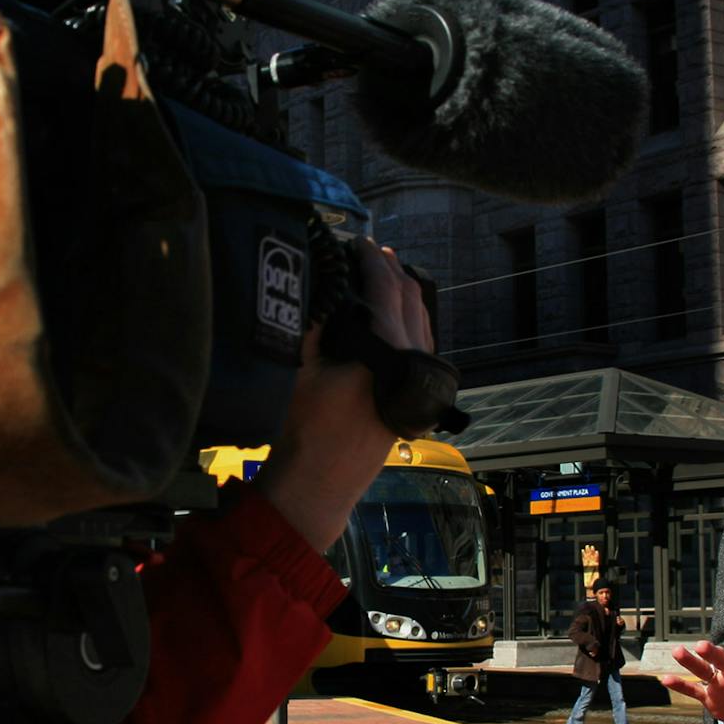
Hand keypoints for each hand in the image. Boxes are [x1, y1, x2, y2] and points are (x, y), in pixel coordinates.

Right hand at [255, 243, 431, 550]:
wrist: (323, 482)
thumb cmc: (308, 427)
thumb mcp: (302, 366)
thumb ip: (316, 322)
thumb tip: (320, 284)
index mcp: (387, 349)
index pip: (385, 289)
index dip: (372, 260)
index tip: (359, 241)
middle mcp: (411, 360)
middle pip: (410, 301)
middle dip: (393, 271)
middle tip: (374, 251)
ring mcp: (417, 379)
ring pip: (421, 322)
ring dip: (404, 295)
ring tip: (387, 274)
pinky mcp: (415, 395)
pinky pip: (420, 343)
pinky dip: (409, 320)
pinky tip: (395, 315)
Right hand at [664, 636, 723, 723]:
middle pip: (720, 659)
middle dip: (711, 653)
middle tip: (701, 646)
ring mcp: (718, 681)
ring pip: (702, 670)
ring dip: (690, 662)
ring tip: (677, 652)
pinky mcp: (708, 696)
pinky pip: (693, 690)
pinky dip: (680, 686)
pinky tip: (665, 680)